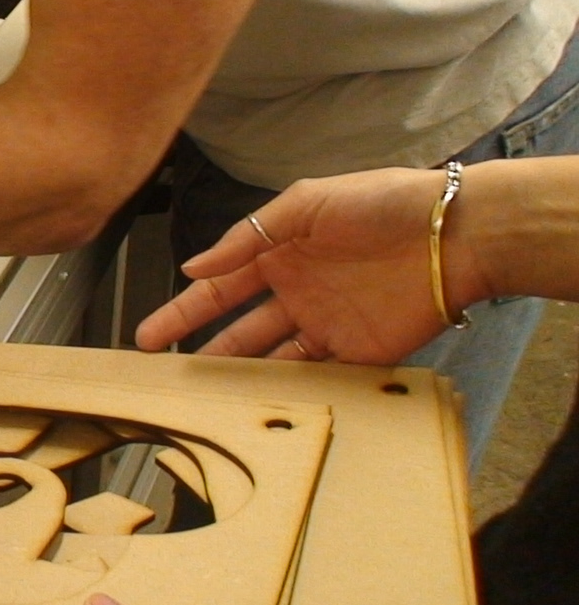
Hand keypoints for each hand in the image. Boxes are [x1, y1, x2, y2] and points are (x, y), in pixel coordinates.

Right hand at [135, 167, 489, 362]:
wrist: (453, 234)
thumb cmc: (380, 205)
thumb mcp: (305, 202)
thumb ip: (247, 236)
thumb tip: (194, 267)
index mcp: (279, 253)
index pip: (220, 287)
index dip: (184, 311)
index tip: (150, 335)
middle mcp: (296, 291)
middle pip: (238, 328)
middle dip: (201, 349)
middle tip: (165, 373)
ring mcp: (326, 323)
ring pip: (271, 356)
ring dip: (239, 373)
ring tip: (205, 395)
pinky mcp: (359, 351)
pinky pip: (316, 373)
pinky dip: (289, 387)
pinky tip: (262, 402)